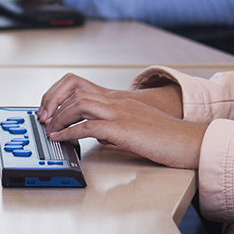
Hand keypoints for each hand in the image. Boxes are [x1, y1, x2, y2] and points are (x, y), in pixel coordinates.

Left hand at [40, 76, 205, 168]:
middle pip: (77, 94)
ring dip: (59, 117)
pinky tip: (61, 139)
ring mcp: (121, 113)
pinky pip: (89, 126)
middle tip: (44, 121)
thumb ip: (116, 126)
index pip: (84, 91)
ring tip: (49, 129)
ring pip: (80, 105)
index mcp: (121, 101)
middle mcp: (118, 102)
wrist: (189, 142)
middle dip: (55, 107)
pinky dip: (70, 132)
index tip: (52, 113)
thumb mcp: (137, 127)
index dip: (63, 100)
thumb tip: (97, 136)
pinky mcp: (123, 128)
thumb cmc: (167, 138)